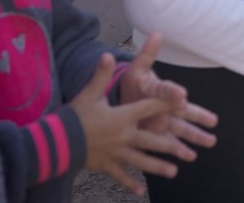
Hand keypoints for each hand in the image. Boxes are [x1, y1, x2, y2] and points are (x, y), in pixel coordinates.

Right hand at [73, 53, 194, 196]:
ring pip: (141, 161)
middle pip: (151, 142)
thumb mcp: (89, 94)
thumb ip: (101, 75)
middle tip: (187, 152)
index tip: (184, 103)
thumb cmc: (75, 116)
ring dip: (157, 167)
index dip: (166, 103)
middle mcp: (123, 136)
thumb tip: (107, 55)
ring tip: (173, 172)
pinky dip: (130, 183)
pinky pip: (120, 176)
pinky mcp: (106, 165)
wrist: (57, 142)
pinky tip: (141, 191)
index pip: (148, 108)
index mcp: (122, 117)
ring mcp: (116, 153)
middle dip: (170, 146)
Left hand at [117, 33, 217, 151]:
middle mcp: (166, 106)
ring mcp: (164, 121)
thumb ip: (147, 54)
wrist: (126, 98)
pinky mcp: (158, 134)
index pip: (166, 90)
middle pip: (184, 112)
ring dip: (195, 136)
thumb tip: (157, 33)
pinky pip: (169, 143)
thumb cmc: (134, 82)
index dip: (173, 92)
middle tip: (213, 121)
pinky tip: (190, 157)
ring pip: (182, 129)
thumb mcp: (137, 68)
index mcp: (160, 90)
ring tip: (210, 142)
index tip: (182, 95)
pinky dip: (179, 150)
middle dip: (198, 117)